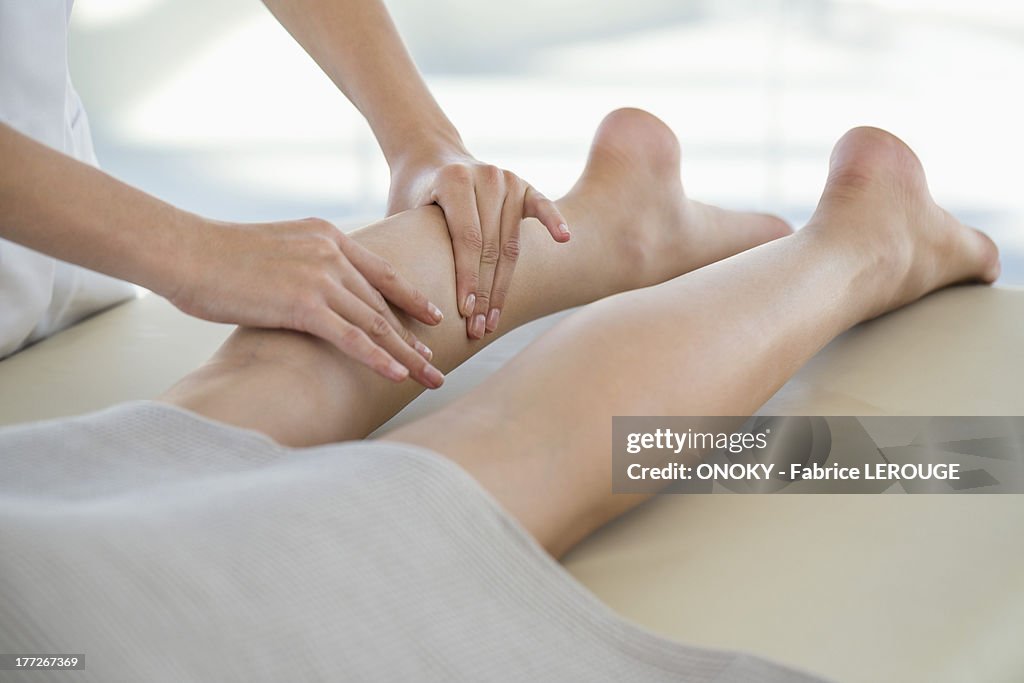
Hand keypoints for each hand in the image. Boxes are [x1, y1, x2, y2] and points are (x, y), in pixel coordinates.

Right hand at [166, 218, 445, 387]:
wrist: (184, 249)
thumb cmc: (216, 256)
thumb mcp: (274, 250)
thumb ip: (302, 267)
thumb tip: (307, 294)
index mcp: (328, 237)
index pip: (381, 272)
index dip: (410, 297)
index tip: (433, 315)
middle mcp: (332, 253)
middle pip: (383, 303)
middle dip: (412, 337)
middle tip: (435, 361)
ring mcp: (320, 277)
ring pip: (376, 323)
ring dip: (407, 354)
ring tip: (430, 378)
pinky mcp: (303, 303)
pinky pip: (351, 337)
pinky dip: (378, 358)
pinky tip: (398, 375)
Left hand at [388, 151, 569, 338]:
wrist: (429, 154)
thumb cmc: (411, 195)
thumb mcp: (400, 213)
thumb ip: (401, 243)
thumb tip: (388, 294)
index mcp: (453, 180)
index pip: (467, 240)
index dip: (468, 280)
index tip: (466, 315)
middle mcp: (483, 175)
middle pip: (492, 248)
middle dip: (485, 294)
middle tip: (480, 330)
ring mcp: (506, 178)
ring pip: (512, 244)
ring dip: (504, 286)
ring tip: (495, 320)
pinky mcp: (522, 184)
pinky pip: (541, 207)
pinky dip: (554, 222)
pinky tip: (564, 240)